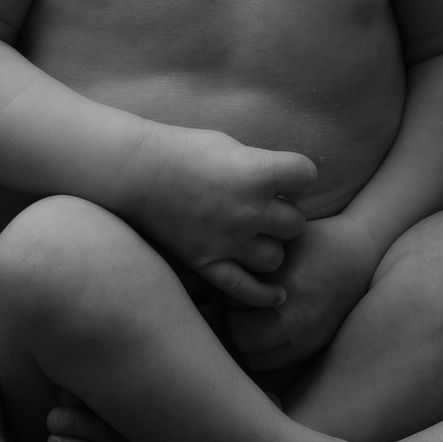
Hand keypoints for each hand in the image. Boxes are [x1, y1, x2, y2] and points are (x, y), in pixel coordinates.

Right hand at [127, 123, 314, 305]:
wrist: (136, 172)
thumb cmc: (182, 151)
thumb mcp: (230, 146)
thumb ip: (260, 168)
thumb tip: (282, 185)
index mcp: (257, 172)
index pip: (306, 176)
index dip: (300, 177)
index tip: (289, 179)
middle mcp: (249, 209)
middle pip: (295, 223)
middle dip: (285, 216)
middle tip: (268, 210)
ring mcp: (229, 240)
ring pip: (276, 258)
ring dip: (271, 248)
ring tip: (257, 238)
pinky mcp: (208, 262)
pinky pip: (247, 289)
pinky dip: (265, 295)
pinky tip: (277, 295)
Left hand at [226, 214, 377, 370]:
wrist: (357, 254)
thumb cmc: (315, 241)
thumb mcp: (281, 240)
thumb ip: (253, 260)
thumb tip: (224, 267)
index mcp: (284, 289)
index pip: (235, 306)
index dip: (233, 296)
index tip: (242, 286)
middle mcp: (295, 318)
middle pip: (243, 339)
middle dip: (238, 324)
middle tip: (244, 308)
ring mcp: (306, 337)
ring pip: (258, 360)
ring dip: (251, 343)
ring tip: (257, 321)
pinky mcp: (314, 346)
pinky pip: (278, 364)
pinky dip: (268, 353)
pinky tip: (272, 330)